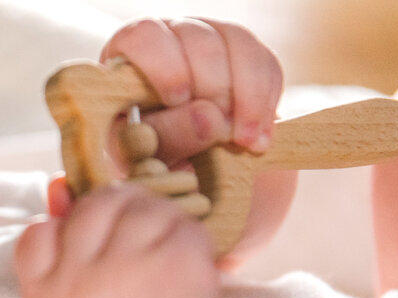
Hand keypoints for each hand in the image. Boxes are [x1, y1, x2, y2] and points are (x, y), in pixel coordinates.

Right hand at [14, 183, 219, 297]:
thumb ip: (52, 242)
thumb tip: (59, 183)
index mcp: (43, 295)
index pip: (39, 231)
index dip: (64, 235)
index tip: (87, 260)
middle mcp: (80, 283)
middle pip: (94, 205)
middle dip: (114, 215)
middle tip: (128, 245)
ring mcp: (131, 272)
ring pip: (137, 203)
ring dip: (149, 217)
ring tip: (154, 250)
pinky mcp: (179, 263)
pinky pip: (178, 218)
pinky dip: (182, 232)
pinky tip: (179, 260)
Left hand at [102, 18, 282, 163]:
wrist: (168, 161)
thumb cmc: (141, 151)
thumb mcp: (142, 149)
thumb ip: (167, 133)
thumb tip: (210, 119)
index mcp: (130, 52)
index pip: (146, 37)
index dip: (166, 66)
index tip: (178, 99)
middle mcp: (171, 35)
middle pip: (200, 40)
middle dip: (215, 88)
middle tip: (220, 133)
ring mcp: (212, 39)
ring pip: (239, 44)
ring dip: (248, 96)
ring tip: (244, 141)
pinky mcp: (245, 55)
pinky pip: (267, 65)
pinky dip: (266, 102)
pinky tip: (259, 138)